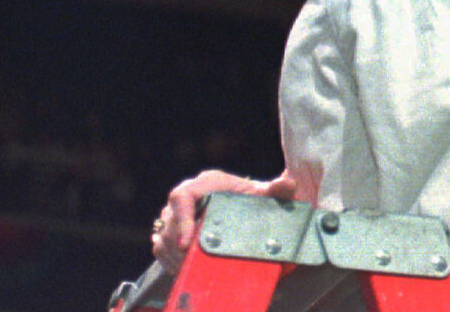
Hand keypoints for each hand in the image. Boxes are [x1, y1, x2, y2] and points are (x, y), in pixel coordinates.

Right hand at [150, 168, 297, 272]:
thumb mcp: (263, 194)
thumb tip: (288, 184)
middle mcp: (187, 195)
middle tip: (196, 263)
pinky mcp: (169, 230)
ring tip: (194, 267)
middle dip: (181, 246)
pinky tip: (187, 267)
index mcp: (207, 183)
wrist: (243, 205)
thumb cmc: (251, 199)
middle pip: (171, 222)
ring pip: (164, 237)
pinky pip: (161, 248)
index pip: (183, 196)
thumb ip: (276, 189)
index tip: (187, 243)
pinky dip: (172, 260)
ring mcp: (175, 214)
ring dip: (176, 256)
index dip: (182, 219)